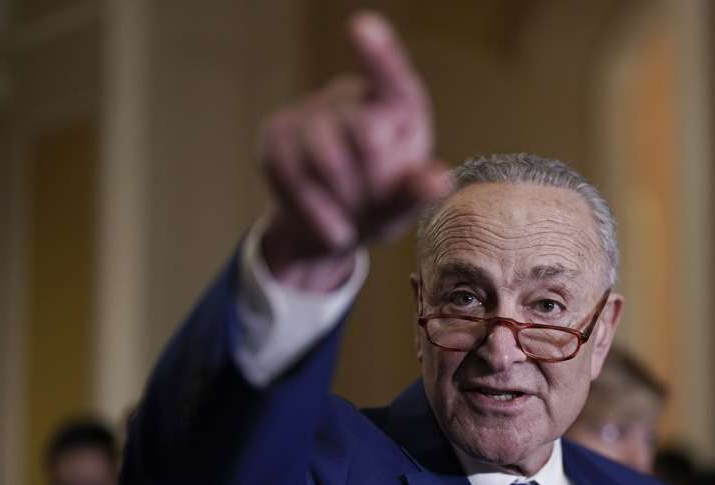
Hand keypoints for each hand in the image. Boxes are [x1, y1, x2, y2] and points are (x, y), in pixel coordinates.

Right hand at [259, 12, 450, 290]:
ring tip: (351, 221)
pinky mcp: (275, 132)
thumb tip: (439, 179)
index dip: (379, 54)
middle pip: (366, 136)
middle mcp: (352, 96)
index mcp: (397, 105)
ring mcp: (309, 111)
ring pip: (326, 159)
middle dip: (374, 184)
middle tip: (373, 206)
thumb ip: (417, 192)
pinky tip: (328, 225)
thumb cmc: (379, 207)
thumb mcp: (402, 206)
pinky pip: (292, 175)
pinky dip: (313, 211)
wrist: (328, 229)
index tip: (361, 25)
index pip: (392, 79)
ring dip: (343, 202)